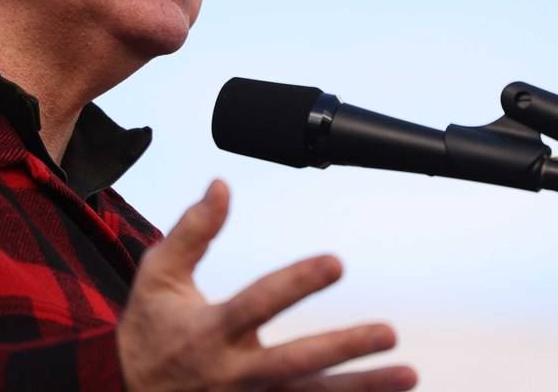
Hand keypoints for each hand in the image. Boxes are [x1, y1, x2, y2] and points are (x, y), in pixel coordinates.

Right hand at [117, 180, 417, 390]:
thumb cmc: (149, 329)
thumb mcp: (159, 276)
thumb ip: (193, 232)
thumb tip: (220, 185)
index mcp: (208, 331)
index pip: (259, 303)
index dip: (298, 283)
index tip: (336, 262)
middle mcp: (232, 372)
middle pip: (296, 362)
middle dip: (344, 348)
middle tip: (388, 332)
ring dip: (362, 387)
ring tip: (408, 372)